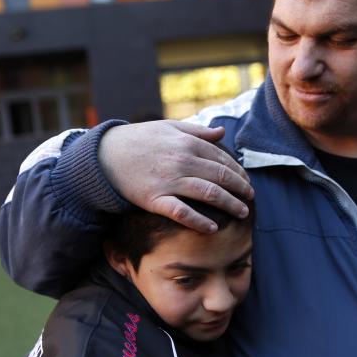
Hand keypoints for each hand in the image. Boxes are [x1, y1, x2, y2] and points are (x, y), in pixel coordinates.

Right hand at [99, 120, 253, 232]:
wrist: (105, 156)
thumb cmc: (138, 140)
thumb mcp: (168, 127)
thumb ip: (197, 131)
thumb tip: (221, 132)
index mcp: (187, 143)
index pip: (222, 159)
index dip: (238, 172)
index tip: (246, 181)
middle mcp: (182, 161)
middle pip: (221, 177)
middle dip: (240, 189)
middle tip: (250, 198)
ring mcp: (170, 181)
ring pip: (209, 194)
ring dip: (230, 205)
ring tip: (242, 213)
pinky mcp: (156, 200)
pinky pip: (183, 213)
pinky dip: (200, 221)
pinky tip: (213, 228)